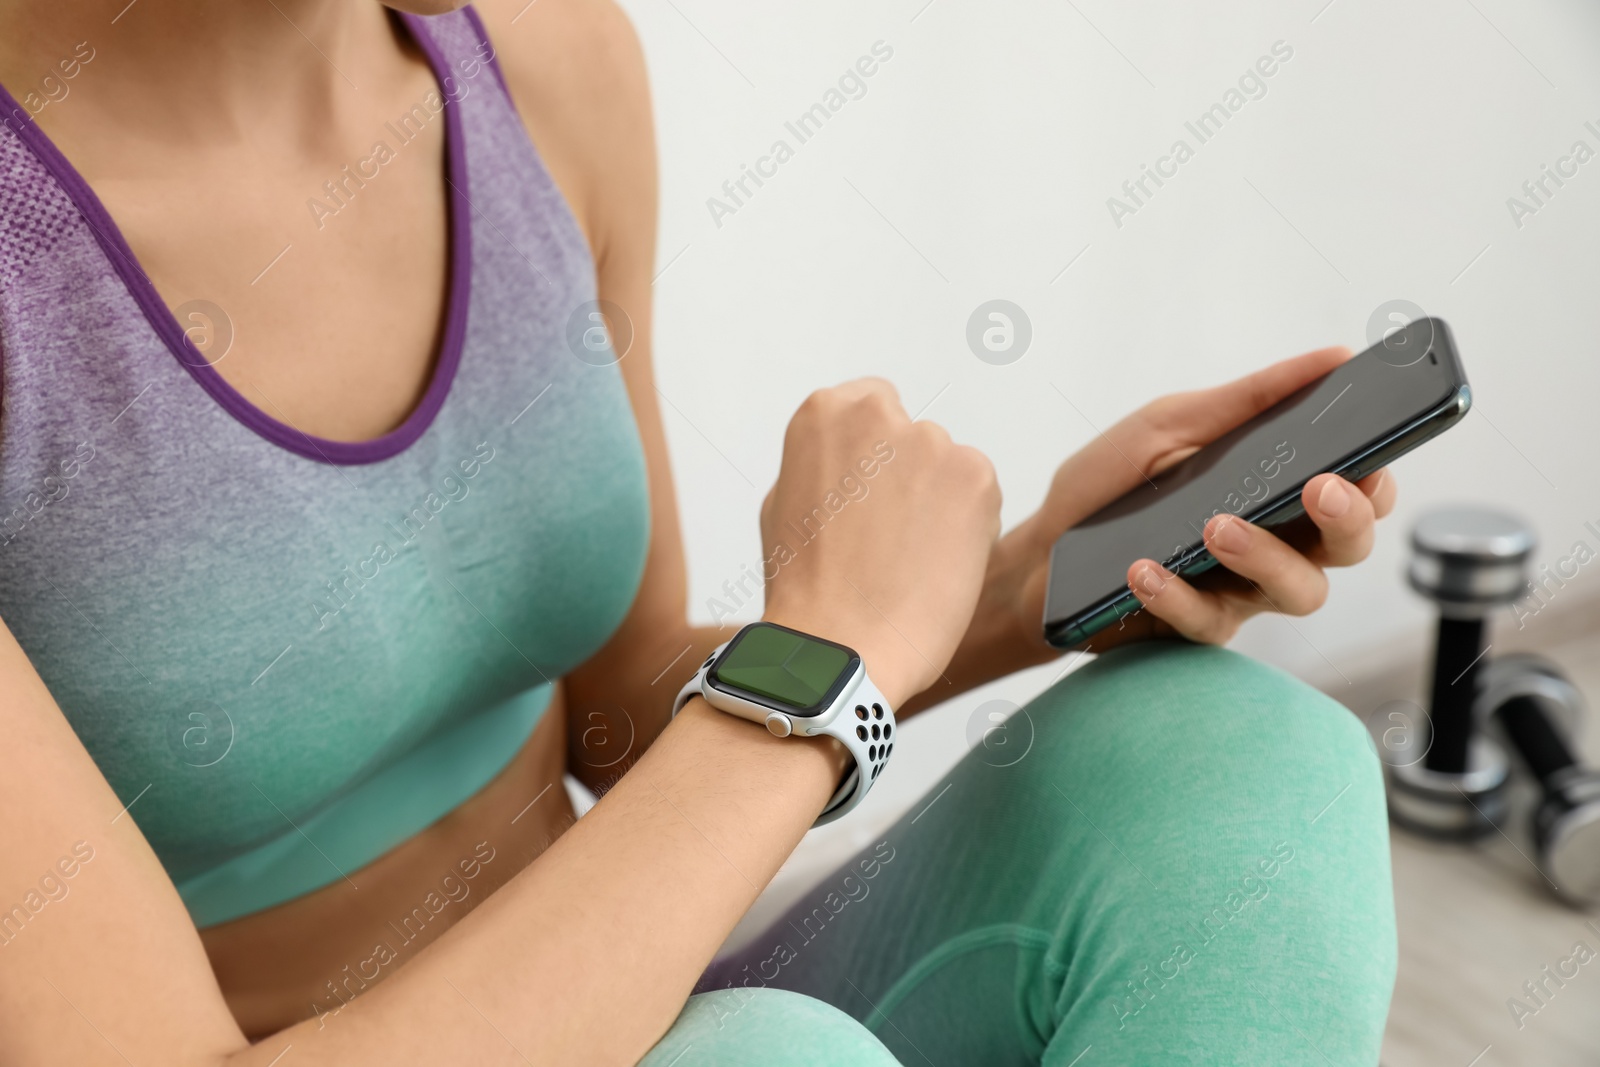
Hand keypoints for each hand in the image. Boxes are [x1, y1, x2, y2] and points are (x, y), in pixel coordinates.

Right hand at [759, 379, 1001, 707]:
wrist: (840, 645)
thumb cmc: (805, 589)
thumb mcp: (786, 501)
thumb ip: (825, 463)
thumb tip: (853, 460)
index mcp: (826, 413)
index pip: (874, 404)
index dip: (876, 455)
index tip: (873, 491)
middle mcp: (878, 414)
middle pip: (915, 440)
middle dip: (910, 481)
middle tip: (889, 539)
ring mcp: (931, 442)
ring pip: (950, 471)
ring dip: (941, 507)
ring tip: (909, 562)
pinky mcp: (975, 476)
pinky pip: (981, 498)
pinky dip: (970, 529)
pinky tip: (935, 566)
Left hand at [990, 346, 1395, 657]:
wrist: (1038, 552)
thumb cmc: (1111, 485)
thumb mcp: (1170, 425)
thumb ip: (1251, 399)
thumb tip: (1335, 357)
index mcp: (1280, 490)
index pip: (1360, 490)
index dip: (1376, 478)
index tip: (1366, 458)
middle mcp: (1276, 546)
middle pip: (1347, 547)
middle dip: (1345, 519)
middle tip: (1315, 489)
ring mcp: (1240, 593)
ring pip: (1297, 591)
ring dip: (1264, 556)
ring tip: (1215, 527)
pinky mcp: (1195, 629)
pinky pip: (1208, 621)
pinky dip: (1176, 593)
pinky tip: (1144, 569)